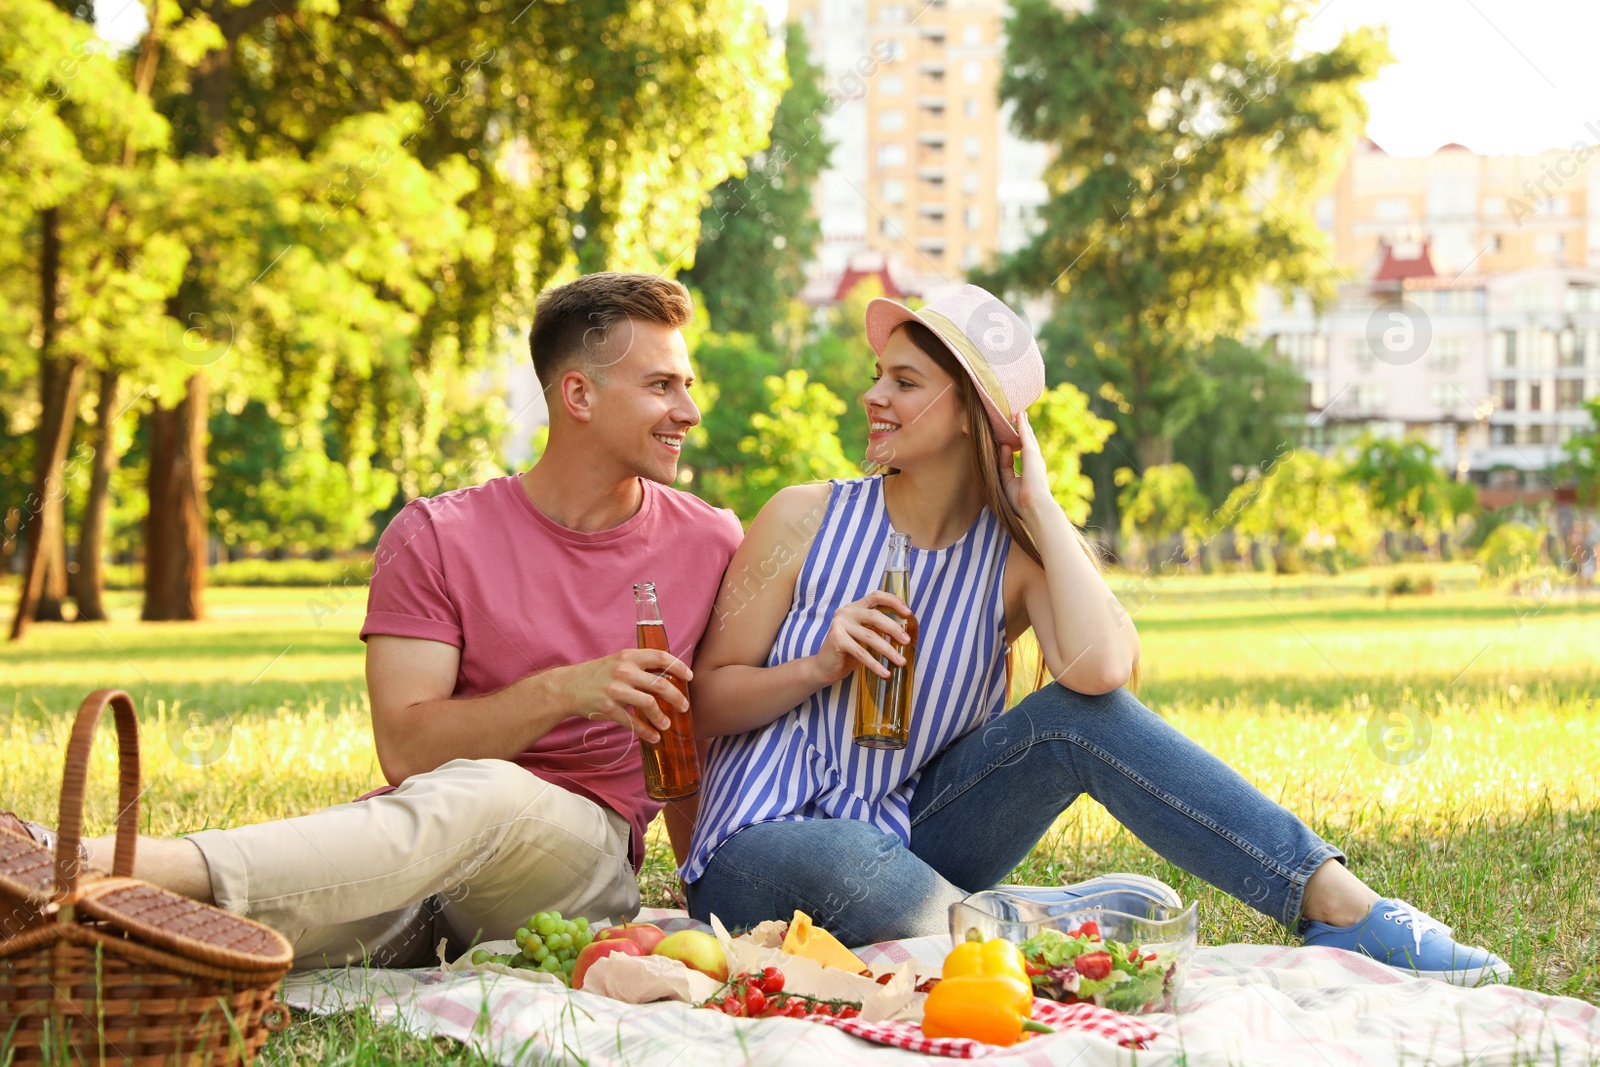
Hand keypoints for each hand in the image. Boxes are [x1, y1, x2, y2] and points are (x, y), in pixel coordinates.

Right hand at [561, 648, 690, 743]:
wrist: (568, 686)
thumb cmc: (598, 673)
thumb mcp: (619, 660)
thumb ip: (640, 665)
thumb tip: (669, 674)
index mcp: (629, 656)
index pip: (660, 657)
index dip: (678, 666)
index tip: (689, 676)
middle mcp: (623, 671)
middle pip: (659, 684)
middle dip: (676, 697)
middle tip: (684, 706)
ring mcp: (615, 690)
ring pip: (649, 704)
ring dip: (661, 717)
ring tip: (667, 724)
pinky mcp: (608, 708)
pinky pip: (632, 722)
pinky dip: (646, 732)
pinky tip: (654, 737)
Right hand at [811, 590, 911, 686]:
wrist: (824, 668)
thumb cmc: (848, 653)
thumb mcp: (865, 637)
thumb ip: (878, 630)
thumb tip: (904, 633)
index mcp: (855, 607)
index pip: (876, 596)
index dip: (893, 602)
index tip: (908, 613)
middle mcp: (846, 612)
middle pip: (875, 616)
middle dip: (894, 629)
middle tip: (906, 642)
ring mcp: (840, 624)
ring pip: (870, 636)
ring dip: (888, 650)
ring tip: (900, 661)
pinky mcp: (836, 638)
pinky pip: (861, 652)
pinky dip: (875, 664)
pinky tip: (884, 673)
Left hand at [998, 411, 1053, 519]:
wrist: (1033, 505)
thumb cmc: (1019, 500)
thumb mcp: (1006, 480)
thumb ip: (1004, 464)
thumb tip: (1002, 446)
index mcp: (1029, 470)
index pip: (1021, 453)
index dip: (1015, 444)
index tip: (1009, 437)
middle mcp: (1034, 461)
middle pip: (1028, 441)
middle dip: (1023, 430)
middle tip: (1019, 418)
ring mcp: (1035, 456)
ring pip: (1028, 436)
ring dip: (1024, 424)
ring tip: (1020, 413)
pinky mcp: (1032, 453)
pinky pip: (1025, 435)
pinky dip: (1022, 425)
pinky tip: (1019, 415)